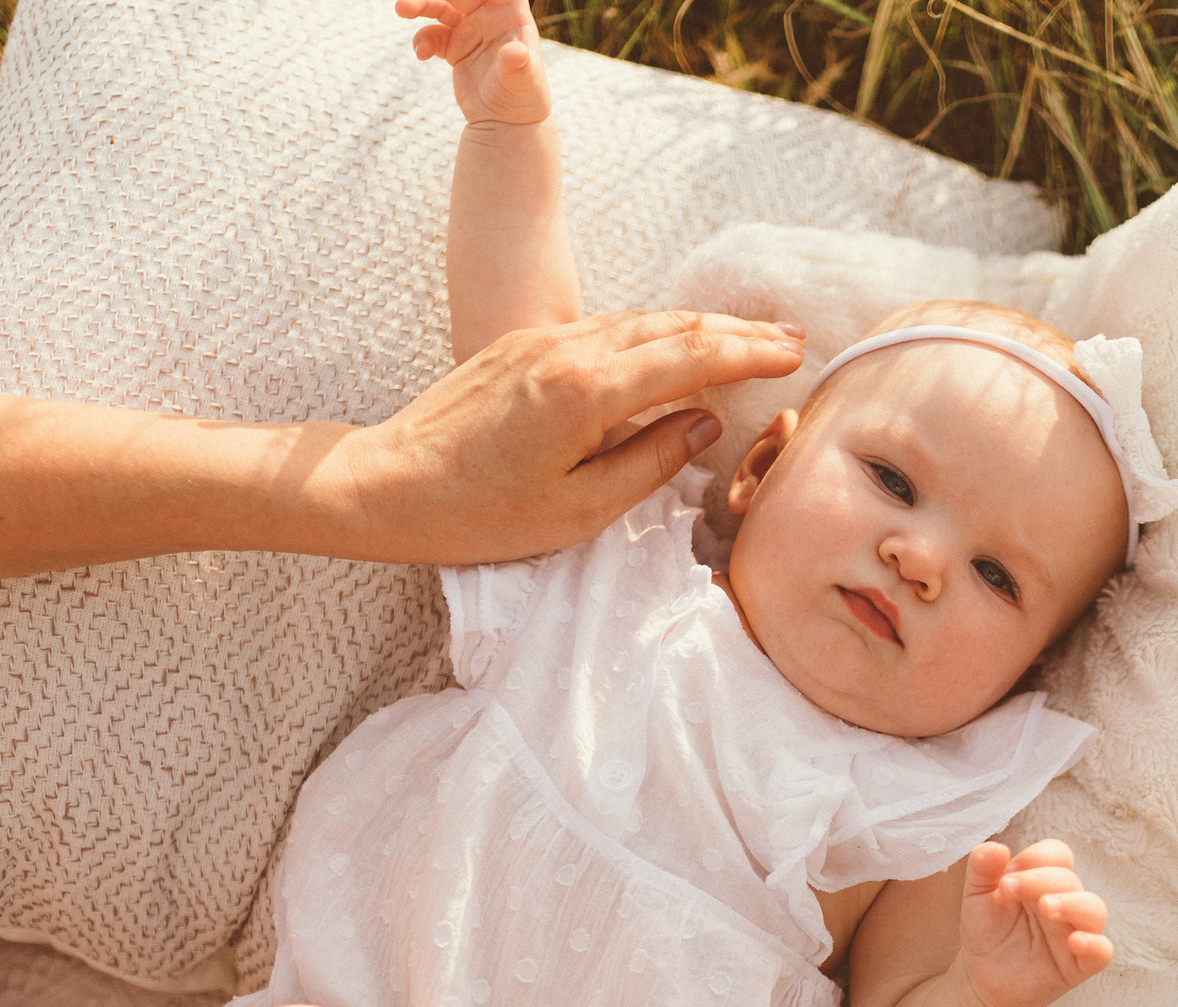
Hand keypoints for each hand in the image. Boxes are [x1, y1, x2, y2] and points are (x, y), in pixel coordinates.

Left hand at [318, 309, 804, 562]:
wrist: (385, 483)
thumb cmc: (479, 514)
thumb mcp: (579, 510)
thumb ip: (648, 463)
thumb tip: (700, 426)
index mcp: (587, 392)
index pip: (688, 359)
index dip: (746, 355)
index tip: (791, 354)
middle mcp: (567, 351)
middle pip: (671, 327)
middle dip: (736, 331)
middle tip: (791, 336)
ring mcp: (542, 342)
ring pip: (639, 321)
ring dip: (699, 325)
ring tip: (748, 336)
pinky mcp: (522, 348)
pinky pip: (606, 328)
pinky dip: (655, 331)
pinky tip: (674, 341)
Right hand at [397, 0, 550, 126]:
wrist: (506, 125)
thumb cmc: (522, 101)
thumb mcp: (521, 82)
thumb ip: (516, 66)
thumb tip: (518, 53)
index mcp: (511, 13)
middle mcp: (490, 16)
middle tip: (410, 2)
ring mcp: (471, 29)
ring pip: (441, 7)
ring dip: (420, 5)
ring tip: (401, 9)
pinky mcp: (455, 46)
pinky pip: (432, 34)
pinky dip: (422, 40)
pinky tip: (420, 54)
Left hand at [955, 839, 1113, 1006]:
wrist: (982, 978)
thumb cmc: (987, 932)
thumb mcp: (977, 896)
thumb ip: (982, 868)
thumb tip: (995, 847)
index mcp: (1044, 880)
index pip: (1057, 855)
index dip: (1034, 859)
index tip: (1005, 876)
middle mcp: (1066, 901)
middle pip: (1070, 879)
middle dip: (1040, 880)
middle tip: (1008, 890)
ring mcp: (1075, 932)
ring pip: (1094, 910)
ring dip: (1072, 904)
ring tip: (1045, 908)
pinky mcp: (1079, 964)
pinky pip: (1102, 951)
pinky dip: (1094, 945)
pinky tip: (1074, 942)